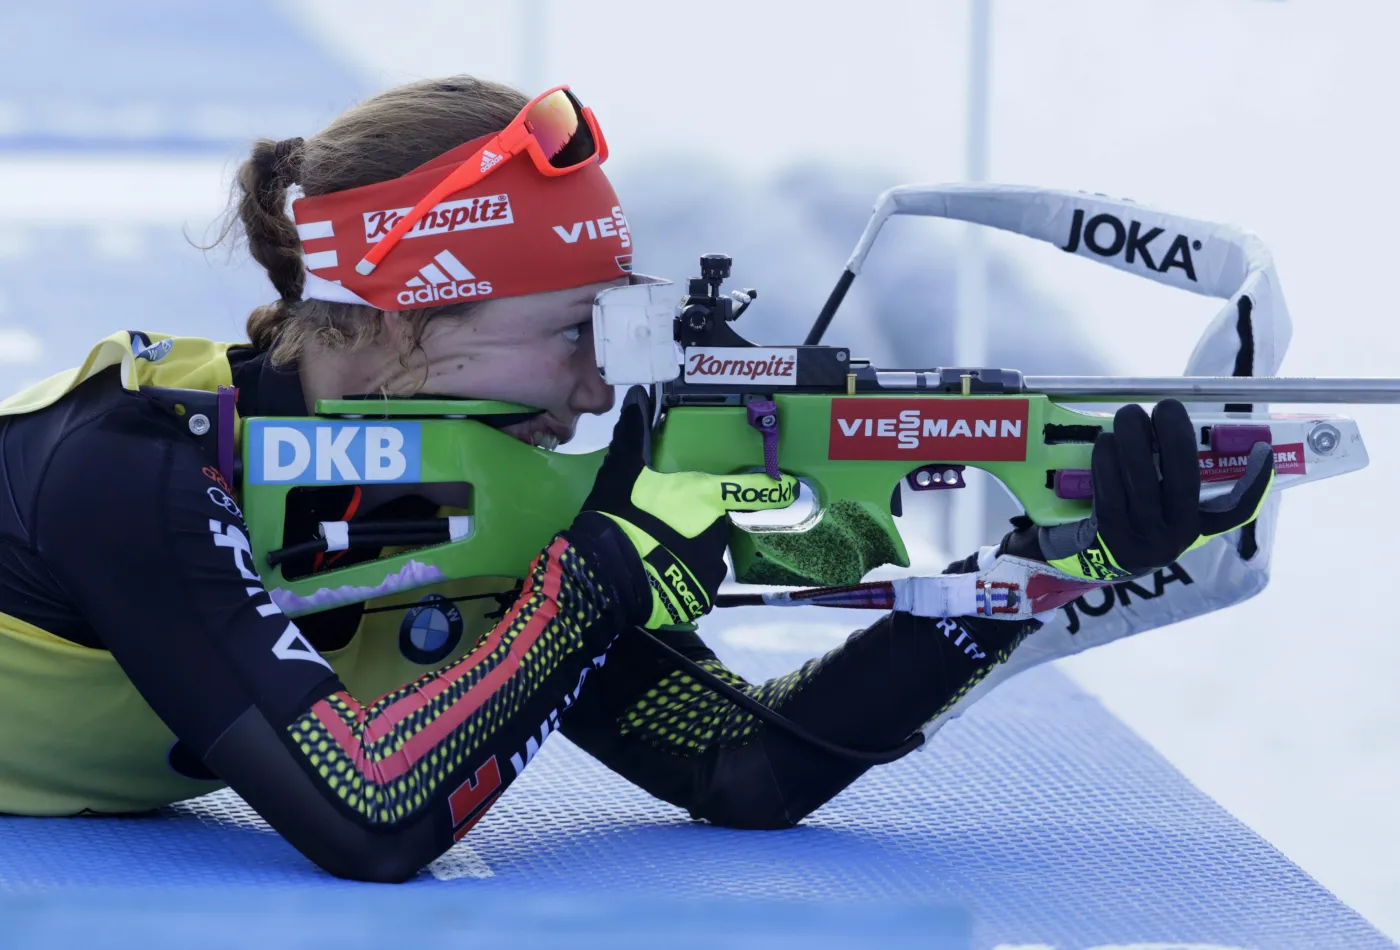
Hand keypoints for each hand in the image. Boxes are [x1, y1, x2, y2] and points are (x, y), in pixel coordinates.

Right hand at [569, 388, 798, 628]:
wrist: (607, 575)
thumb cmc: (620, 515)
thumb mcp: (622, 470)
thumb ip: (633, 435)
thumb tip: (637, 396)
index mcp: (703, 499)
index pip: (745, 489)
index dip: (770, 488)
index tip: (790, 487)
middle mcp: (717, 533)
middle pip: (714, 522)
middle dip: (694, 522)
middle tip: (662, 524)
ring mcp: (712, 567)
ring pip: (706, 553)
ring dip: (688, 551)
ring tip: (656, 552)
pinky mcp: (702, 596)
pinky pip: (697, 580)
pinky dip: (682, 577)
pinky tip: (658, 574)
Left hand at [1001, 399, 1273, 580]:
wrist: (1096, 558)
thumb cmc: (1137, 517)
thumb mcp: (1165, 507)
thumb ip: (1178, 475)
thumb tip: (1177, 424)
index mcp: (1196, 527)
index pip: (1234, 511)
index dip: (1255, 483)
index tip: (1263, 449)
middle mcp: (1175, 537)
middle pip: (1183, 481)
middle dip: (1176, 435)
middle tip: (1167, 405)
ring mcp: (1142, 539)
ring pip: (1141, 482)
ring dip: (1134, 441)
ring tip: (1130, 416)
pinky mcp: (1109, 535)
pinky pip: (1110, 491)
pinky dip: (1107, 461)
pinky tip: (1106, 441)